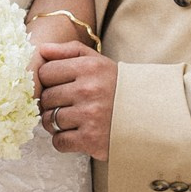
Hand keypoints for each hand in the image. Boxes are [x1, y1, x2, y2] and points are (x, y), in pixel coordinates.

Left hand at [36, 37, 115, 160]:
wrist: (149, 116)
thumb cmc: (117, 87)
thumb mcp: (98, 62)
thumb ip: (69, 51)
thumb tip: (41, 50)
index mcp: (89, 67)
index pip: (45, 72)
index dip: (49, 80)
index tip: (60, 85)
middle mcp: (88, 90)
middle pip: (46, 98)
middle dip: (53, 103)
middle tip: (67, 105)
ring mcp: (89, 115)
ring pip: (49, 121)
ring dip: (56, 123)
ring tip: (73, 120)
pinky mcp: (90, 139)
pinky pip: (58, 141)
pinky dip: (64, 140)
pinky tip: (77, 134)